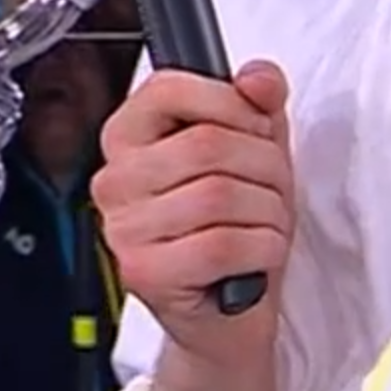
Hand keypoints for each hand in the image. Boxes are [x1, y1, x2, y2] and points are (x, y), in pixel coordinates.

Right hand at [92, 62, 293, 370]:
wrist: (231, 312)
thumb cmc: (236, 222)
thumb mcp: (254, 145)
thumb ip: (259, 100)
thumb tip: (258, 78)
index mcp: (128, 134)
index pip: (170, 88)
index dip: (231, 103)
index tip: (255, 126)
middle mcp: (115, 179)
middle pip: (207, 143)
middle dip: (264, 163)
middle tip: (275, 185)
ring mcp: (122, 228)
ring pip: (218, 195)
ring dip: (268, 209)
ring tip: (269, 221)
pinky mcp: (143, 274)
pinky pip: (220, 245)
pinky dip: (261, 246)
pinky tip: (261, 251)